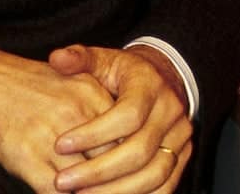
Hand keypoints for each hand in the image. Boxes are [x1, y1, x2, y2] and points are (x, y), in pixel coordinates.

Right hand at [0, 33, 117, 192]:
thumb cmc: (24, 86)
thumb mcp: (70, 84)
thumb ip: (98, 109)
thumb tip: (120, 145)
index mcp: (93, 93)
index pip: (128, 136)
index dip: (131, 163)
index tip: (135, 177)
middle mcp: (78, 113)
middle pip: (113, 159)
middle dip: (116, 183)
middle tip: (122, 192)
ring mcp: (52, 135)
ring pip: (88, 182)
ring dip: (92, 192)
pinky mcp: (28, 156)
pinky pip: (56, 192)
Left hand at [46, 43, 192, 192]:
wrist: (161, 81)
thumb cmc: (124, 75)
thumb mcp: (103, 60)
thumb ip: (80, 59)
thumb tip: (57, 58)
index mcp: (151, 85)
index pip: (128, 114)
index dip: (94, 133)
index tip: (60, 145)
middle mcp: (172, 112)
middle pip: (140, 150)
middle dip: (99, 171)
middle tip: (63, 181)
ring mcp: (180, 138)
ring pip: (155, 175)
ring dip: (115, 191)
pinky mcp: (182, 158)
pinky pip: (165, 188)